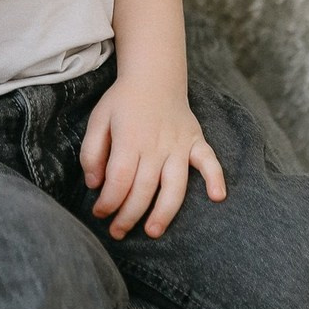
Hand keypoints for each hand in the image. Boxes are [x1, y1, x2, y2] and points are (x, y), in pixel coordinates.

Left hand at [81, 77, 225, 238]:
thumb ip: (91, 152)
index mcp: (129, 139)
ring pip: (174, 186)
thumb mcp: (97, 119)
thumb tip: (94, 184)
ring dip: (164, 212)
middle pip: (143, 189)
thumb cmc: (123, 101)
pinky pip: (208, 161)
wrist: (153, 76)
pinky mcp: (195, 141)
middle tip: (117, 232)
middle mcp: (155, 146)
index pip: (119, 180)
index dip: (108, 201)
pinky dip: (215, 178)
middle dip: (128, 215)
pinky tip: (217, 197)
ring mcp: (178, 145)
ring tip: (152, 231)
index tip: (100, 213)